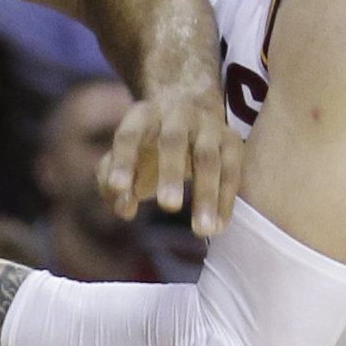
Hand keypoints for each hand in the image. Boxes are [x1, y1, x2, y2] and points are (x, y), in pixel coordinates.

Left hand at [96, 85, 242, 236]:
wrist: (191, 117)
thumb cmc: (149, 148)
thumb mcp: (126, 158)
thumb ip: (112, 183)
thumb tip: (124, 208)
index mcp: (143, 116)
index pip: (129, 135)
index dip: (123, 160)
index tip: (118, 187)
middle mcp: (176, 115)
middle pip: (173, 141)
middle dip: (170, 173)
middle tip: (168, 206)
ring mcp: (208, 126)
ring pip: (208, 158)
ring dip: (206, 194)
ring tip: (202, 230)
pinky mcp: (232, 141)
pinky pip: (231, 172)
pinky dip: (225, 200)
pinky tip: (217, 227)